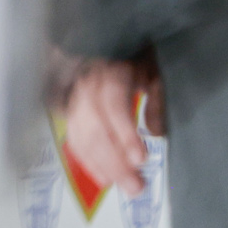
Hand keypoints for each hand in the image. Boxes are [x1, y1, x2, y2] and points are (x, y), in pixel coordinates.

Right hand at [59, 53, 167, 195]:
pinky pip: (74, 139)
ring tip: (123, 186)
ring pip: (82, 137)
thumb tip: (157, 133)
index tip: (140, 159)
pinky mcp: (70, 111)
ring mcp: (74, 100)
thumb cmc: (134, 57)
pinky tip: (103, 177)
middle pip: (95, 129)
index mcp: (109, 73)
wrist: (103, 41)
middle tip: (135, 186)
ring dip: (102, 167)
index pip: (112, 106)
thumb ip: (156, 101)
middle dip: (115, 162)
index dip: (124, 134)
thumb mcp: (153, 71)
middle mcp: (86, 87)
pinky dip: (87, 161)